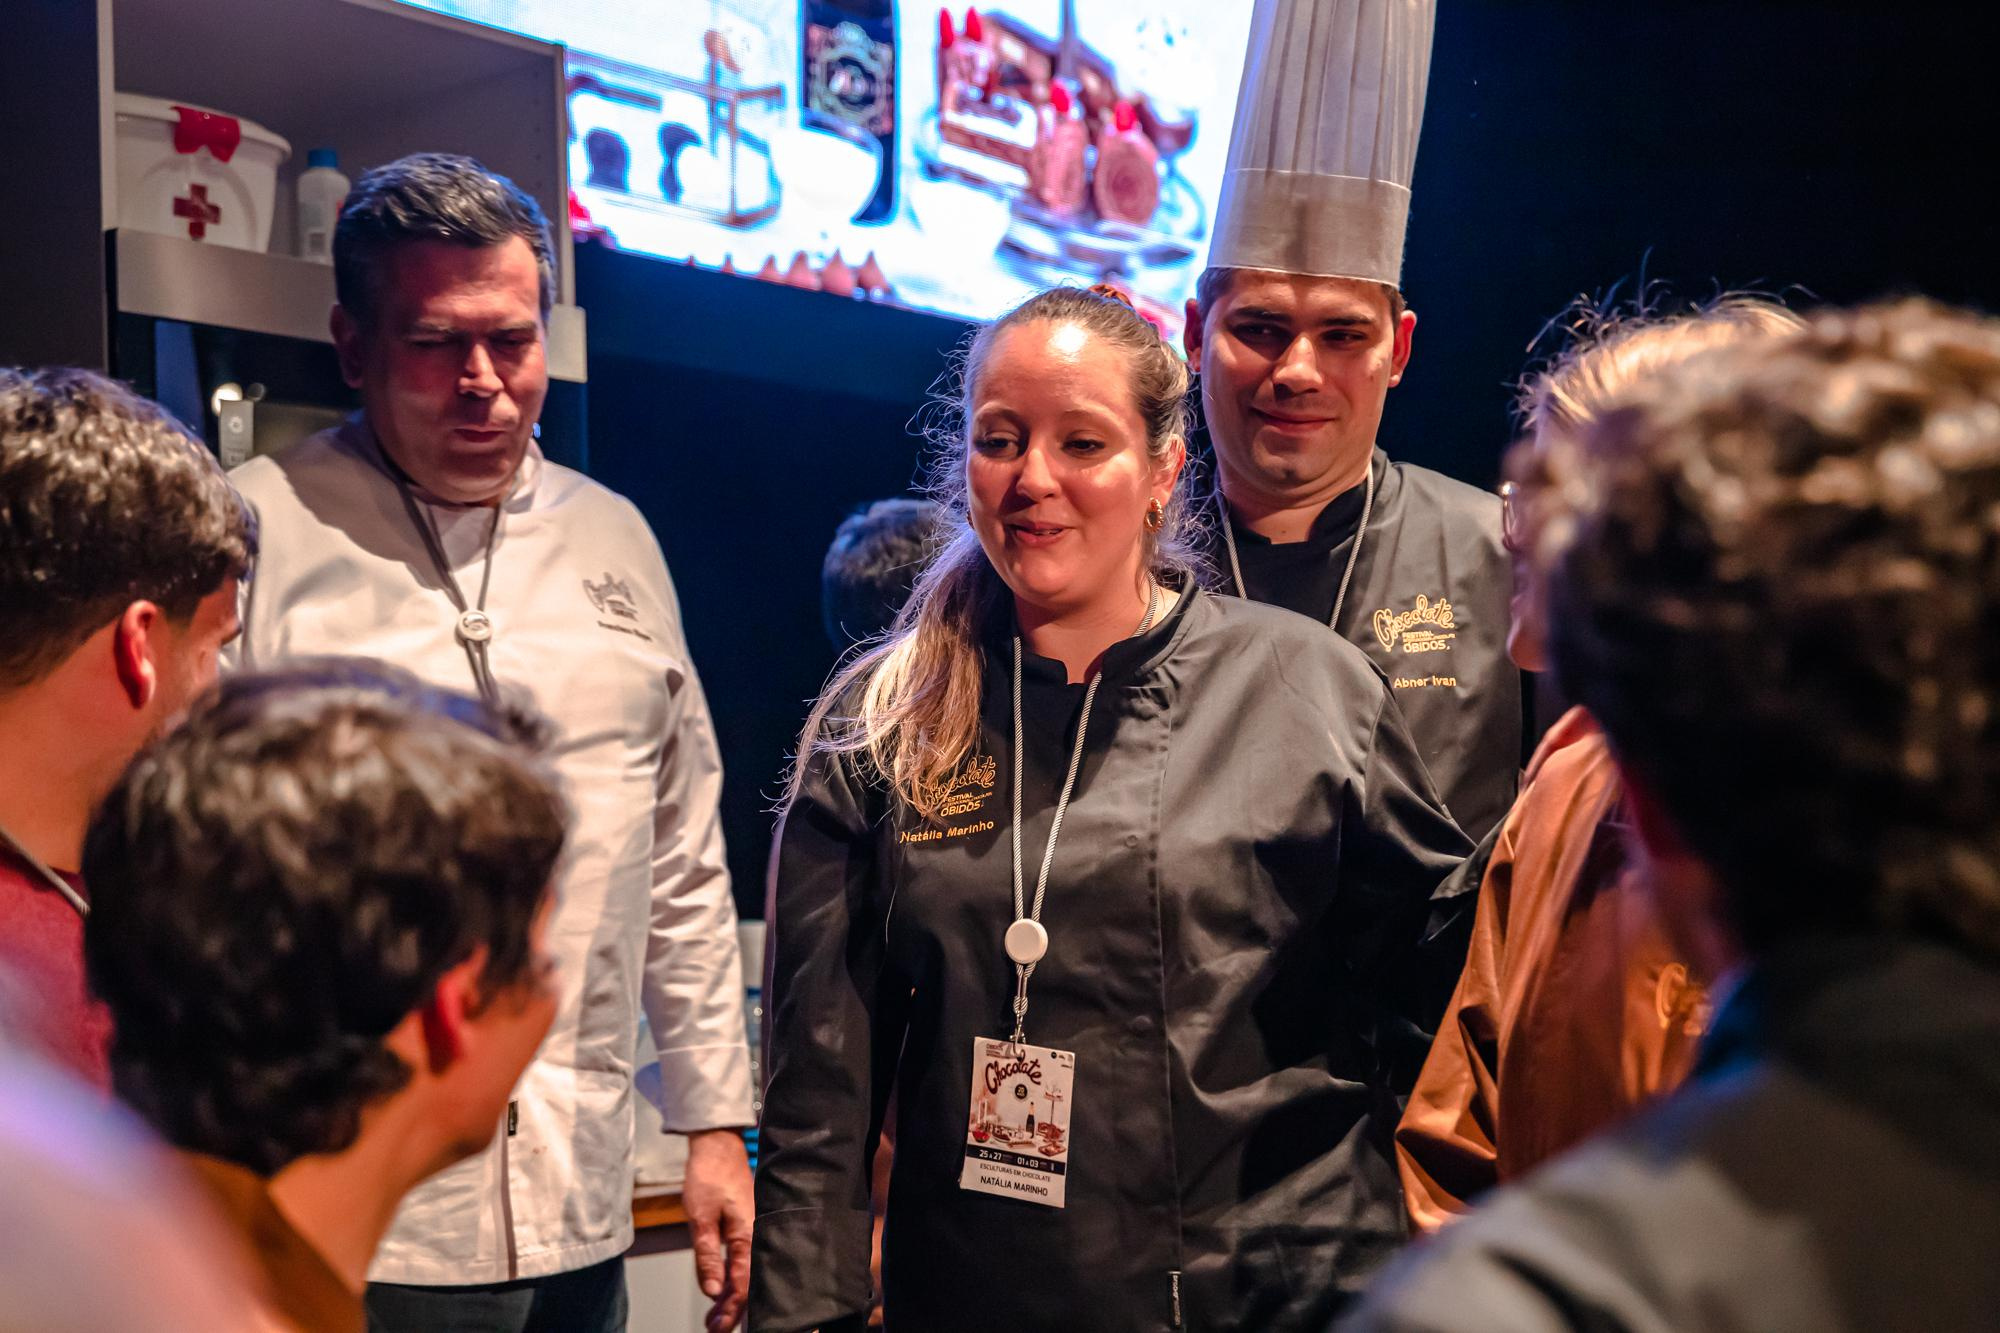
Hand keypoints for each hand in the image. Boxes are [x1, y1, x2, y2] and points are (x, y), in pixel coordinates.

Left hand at [683, 1128, 753, 1332]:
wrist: (717, 1146)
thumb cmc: (709, 1175)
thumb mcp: (700, 1218)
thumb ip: (707, 1256)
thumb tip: (711, 1290)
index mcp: (749, 1235)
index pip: (743, 1284)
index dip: (730, 1310)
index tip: (717, 1328)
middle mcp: (758, 1235)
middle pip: (750, 1283)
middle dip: (733, 1309)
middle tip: (715, 1327)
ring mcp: (755, 1230)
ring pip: (748, 1273)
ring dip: (732, 1296)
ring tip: (715, 1316)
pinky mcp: (749, 1226)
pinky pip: (746, 1259)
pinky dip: (734, 1277)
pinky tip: (722, 1289)